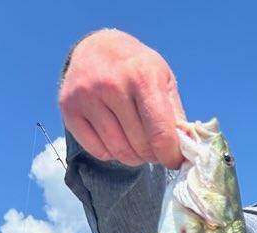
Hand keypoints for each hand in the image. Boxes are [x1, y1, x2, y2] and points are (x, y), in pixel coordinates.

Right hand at [59, 29, 186, 167]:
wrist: (96, 47)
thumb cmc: (137, 69)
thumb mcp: (163, 81)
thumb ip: (177, 116)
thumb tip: (188, 150)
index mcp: (142, 76)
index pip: (160, 134)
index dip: (171, 156)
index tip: (175, 161)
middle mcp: (111, 84)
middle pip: (141, 147)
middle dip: (153, 154)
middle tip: (153, 146)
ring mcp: (87, 96)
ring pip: (119, 152)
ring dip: (133, 156)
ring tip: (136, 142)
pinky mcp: (69, 108)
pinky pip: (98, 152)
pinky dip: (111, 153)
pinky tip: (116, 136)